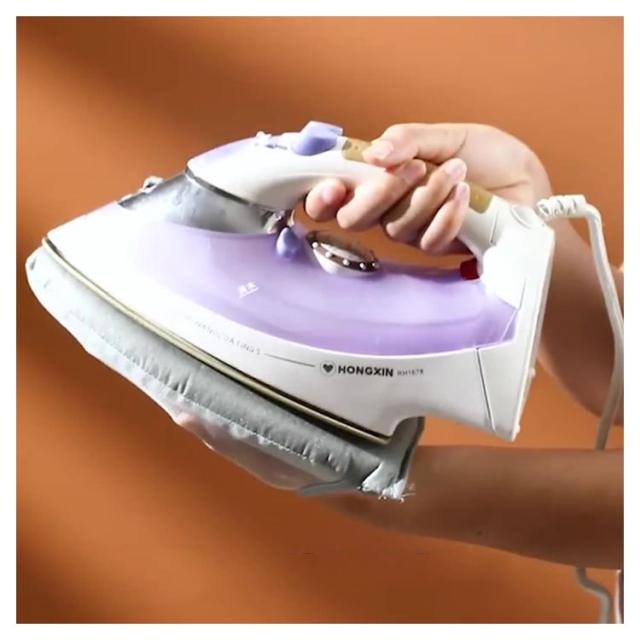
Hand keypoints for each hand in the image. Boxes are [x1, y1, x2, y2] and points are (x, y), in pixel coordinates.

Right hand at [305, 123, 551, 253]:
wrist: (526, 182)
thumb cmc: (485, 155)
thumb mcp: (445, 135)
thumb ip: (408, 140)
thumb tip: (374, 153)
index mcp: (379, 175)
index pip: (334, 195)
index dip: (321, 197)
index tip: (333, 186)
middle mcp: (387, 206)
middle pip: (354, 219)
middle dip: (380, 193)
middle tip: (412, 168)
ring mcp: (410, 229)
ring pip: (395, 227)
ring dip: (426, 196)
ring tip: (457, 171)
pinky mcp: (436, 246)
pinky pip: (427, 240)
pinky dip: (447, 215)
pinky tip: (466, 196)